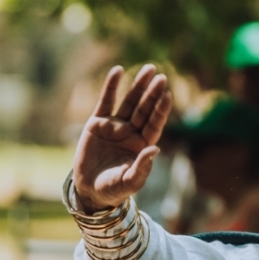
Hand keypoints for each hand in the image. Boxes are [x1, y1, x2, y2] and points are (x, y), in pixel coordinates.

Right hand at [72, 64, 172, 212]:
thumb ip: (142, 167)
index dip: (161, 110)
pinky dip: (111, 86)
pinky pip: (106, 101)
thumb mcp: (130, 181)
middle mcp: (131, 132)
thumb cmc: (114, 189)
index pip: (155, 123)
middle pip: (145, 109)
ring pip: (130, 101)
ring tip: (148, 69)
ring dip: (139, 85)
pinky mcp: (98, 123)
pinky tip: (118, 71)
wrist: (90, 190)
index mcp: (142, 145)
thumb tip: (155, 149)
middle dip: (153, 93)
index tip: (168, 95)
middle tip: (161, 76)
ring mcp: (115, 126)